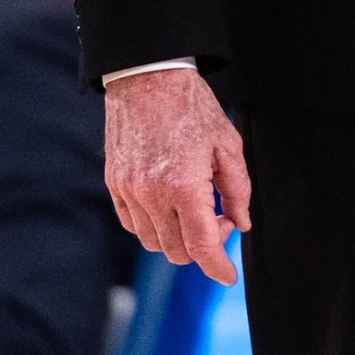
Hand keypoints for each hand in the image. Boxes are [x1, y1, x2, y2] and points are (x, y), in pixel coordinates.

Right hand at [104, 68, 251, 284]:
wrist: (147, 76)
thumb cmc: (191, 106)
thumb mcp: (227, 144)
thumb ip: (237, 189)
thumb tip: (240, 223)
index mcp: (184, 186)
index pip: (201, 246)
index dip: (217, 268)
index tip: (228, 277)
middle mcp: (151, 195)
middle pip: (177, 251)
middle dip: (203, 247)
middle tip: (221, 218)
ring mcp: (128, 191)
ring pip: (153, 242)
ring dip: (177, 238)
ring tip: (195, 208)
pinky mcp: (115, 183)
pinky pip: (132, 224)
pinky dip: (153, 226)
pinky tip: (170, 205)